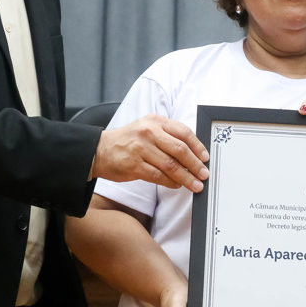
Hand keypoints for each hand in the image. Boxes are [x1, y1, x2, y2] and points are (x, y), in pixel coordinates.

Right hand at [92, 115, 208, 191]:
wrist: (99, 150)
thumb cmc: (128, 141)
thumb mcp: (147, 129)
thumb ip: (167, 136)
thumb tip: (192, 153)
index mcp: (155, 121)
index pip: (183, 132)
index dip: (198, 146)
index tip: (206, 158)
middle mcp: (149, 132)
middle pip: (180, 149)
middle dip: (195, 164)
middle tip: (204, 174)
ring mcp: (141, 149)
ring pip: (171, 165)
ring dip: (186, 177)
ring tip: (195, 185)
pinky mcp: (134, 165)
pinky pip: (158, 176)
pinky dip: (171, 182)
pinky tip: (177, 185)